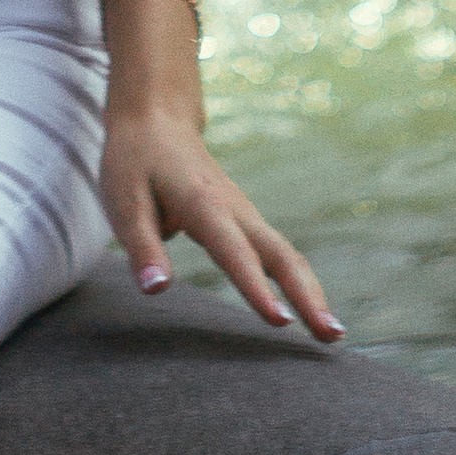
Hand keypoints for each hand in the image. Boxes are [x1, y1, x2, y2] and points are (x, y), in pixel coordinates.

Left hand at [101, 105, 341, 343]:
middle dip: (308, 296)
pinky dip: (298, 281)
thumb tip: (157, 290)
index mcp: (203, 204)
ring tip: (332, 334)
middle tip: (332, 336)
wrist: (156, 118)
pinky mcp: (244, 220)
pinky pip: (276, 253)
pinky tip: (308, 309)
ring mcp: (244, 213)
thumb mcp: (123, 201)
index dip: (256, 288)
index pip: (234, 252)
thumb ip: (142, 248)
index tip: (280, 322)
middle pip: (280, 255)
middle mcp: (233, 209)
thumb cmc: (135, 161)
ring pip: (285, 254)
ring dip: (310, 292)